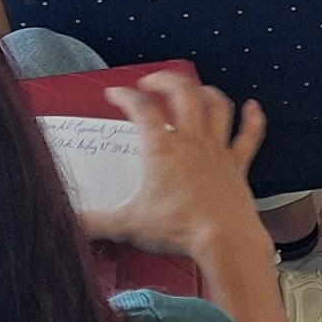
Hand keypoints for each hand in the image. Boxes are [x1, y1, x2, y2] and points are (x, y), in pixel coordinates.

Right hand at [80, 70, 267, 264]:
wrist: (224, 241)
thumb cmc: (178, 230)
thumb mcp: (127, 225)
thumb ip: (94, 223)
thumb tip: (68, 223)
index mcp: (162, 149)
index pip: (141, 109)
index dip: (125, 95)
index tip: (114, 93)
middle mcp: (192, 141)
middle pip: (182, 93)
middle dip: (165, 80)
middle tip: (150, 82)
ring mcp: (218, 150)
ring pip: (216, 106)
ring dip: (205, 91)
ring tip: (193, 89)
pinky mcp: (238, 165)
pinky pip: (249, 135)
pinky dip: (253, 118)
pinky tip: (253, 106)